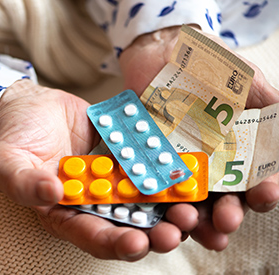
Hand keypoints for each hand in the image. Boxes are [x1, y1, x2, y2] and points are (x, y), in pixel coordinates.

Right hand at [0, 79, 197, 260]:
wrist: (33, 105)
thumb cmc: (13, 135)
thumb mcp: (4, 162)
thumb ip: (21, 183)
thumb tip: (50, 194)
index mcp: (65, 212)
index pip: (92, 235)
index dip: (113, 243)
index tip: (135, 243)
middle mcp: (94, 200)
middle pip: (128, 224)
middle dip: (154, 233)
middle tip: (176, 231)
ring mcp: (114, 177)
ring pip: (146, 199)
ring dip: (170, 209)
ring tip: (190, 210)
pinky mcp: (127, 153)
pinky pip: (150, 164)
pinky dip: (169, 172)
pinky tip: (187, 175)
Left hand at [118, 25, 278, 249]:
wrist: (163, 53)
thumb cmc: (211, 67)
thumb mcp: (250, 85)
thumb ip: (271, 111)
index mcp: (238, 153)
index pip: (255, 183)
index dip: (264, 193)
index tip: (264, 195)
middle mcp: (210, 165)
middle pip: (222, 201)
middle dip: (226, 216)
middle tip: (224, 223)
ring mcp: (179, 165)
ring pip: (188, 202)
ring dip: (192, 219)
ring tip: (191, 226)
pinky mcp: (150, 161)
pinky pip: (154, 185)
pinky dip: (156, 201)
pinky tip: (159, 210)